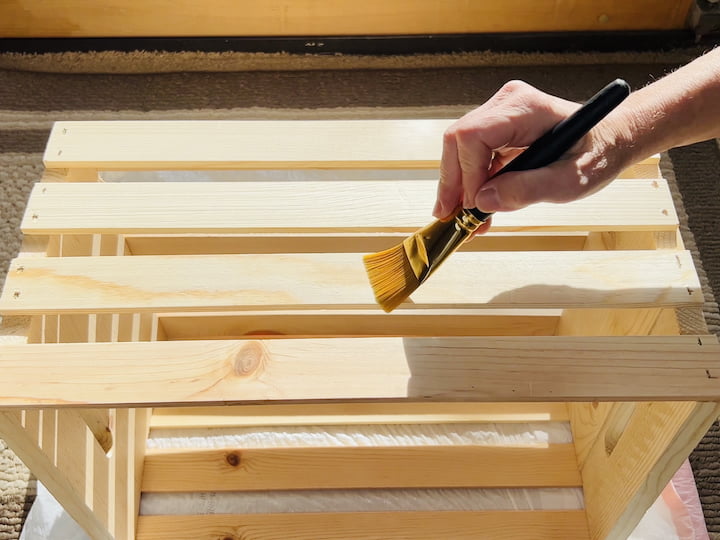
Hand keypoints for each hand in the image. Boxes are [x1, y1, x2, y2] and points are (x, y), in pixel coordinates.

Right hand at [433, 80, 632, 232]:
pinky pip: (468, 153)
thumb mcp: (572, 180)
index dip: (467, 175)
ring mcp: (499, 112)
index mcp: (526, 108)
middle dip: (453, 183)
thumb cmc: (597, 155)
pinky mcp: (495, 127)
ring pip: (457, 148)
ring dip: (458, 186)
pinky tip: (476, 205)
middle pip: (457, 141)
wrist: (609, 140)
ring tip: (467, 217)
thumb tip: (483, 201)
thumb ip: (529, 190)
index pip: (473, 136)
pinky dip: (468, 182)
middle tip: (454, 218)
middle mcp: (506, 103)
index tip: (475, 207)